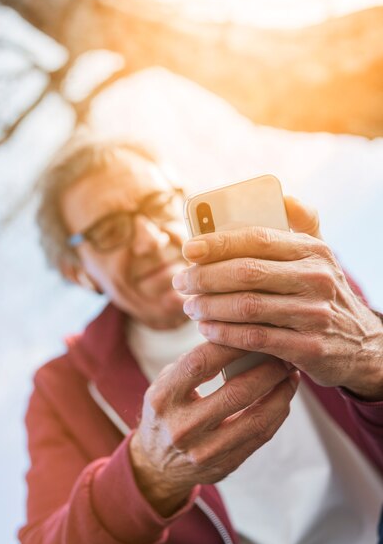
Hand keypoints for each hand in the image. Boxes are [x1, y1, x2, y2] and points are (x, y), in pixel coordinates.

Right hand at [130, 342, 298, 515]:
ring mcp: (203, 450)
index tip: (253, 330)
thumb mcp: (165, 383)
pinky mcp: (224, 465)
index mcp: (162, 398)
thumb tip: (233, 333)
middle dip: (267, 368)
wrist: (157, 466)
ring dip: (280, 392)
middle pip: (236, 391)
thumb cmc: (166, 412)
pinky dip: (277, 413)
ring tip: (290, 374)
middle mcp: (181, 426)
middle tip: (283, 353)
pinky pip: (260, 437)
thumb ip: (193, 362)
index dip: (231, 344)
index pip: (201, 363)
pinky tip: (283, 396)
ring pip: (256, 417)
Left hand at [173, 196, 382, 399]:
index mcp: (313, 250)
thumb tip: (282, 195)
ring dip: (209, 307)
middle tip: (181, 282)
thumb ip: (303, 224)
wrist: (363, 345)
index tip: (188, 249)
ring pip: (246, 306)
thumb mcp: (321, 256)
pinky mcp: (309, 348)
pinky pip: (255, 338)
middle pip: (246, 273)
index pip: (257, 239)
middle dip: (204, 277)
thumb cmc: (325, 294)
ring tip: (190, 307)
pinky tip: (207, 330)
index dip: (217, 243)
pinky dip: (224, 334)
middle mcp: (316, 278)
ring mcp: (314, 314)